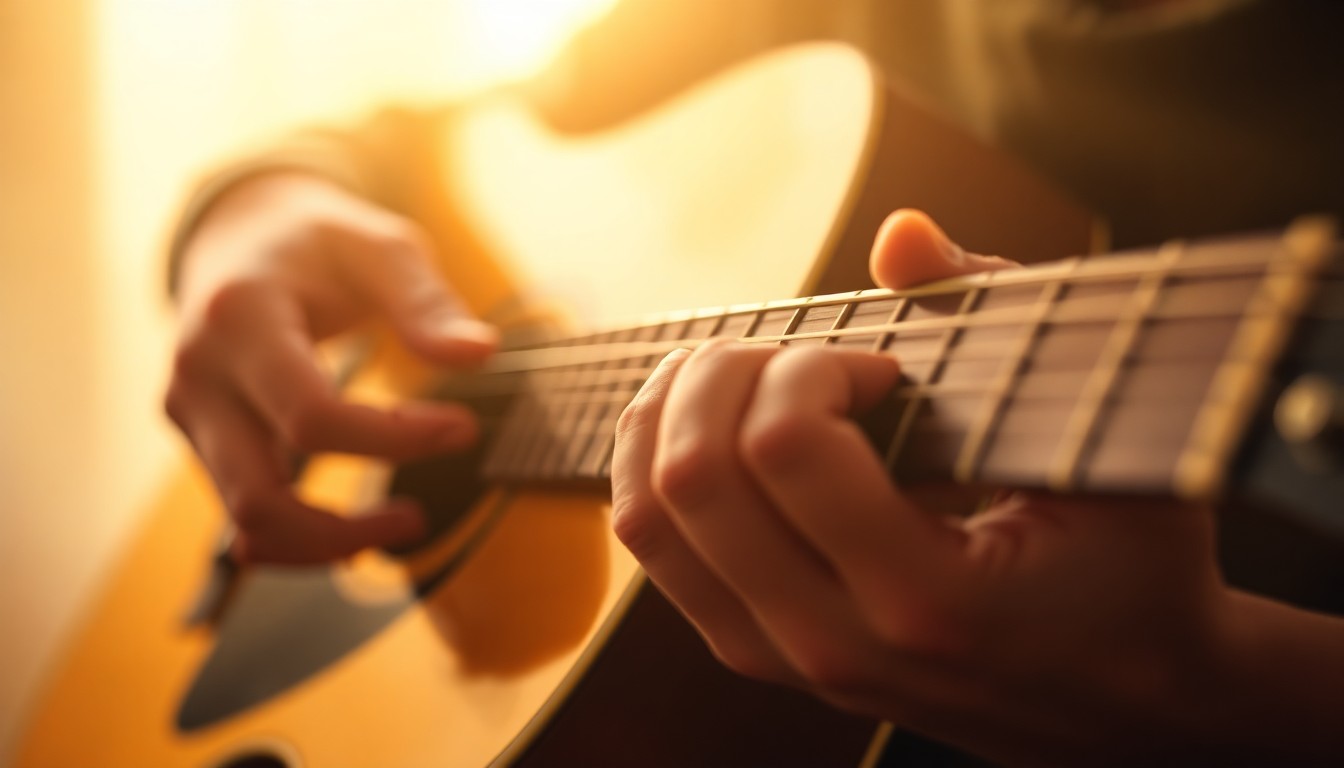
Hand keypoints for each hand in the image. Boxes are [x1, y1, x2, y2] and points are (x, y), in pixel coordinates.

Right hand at [166, 172, 496, 563]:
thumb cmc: (320, 241)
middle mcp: (198, 376)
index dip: (394, 440)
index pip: (311, 417)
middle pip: (259, 499)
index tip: (462, 427)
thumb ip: (426, 302)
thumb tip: (478, 353)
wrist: (241, 234)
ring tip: (400, 522)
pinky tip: (355, 524)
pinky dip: (301, 533)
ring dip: (324, 544)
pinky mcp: (203, 440)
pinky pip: (246, 510)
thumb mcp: (379, 247)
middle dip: (344, 530)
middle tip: (419, 516)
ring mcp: (191, 414)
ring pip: (247, 523)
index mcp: (240, 318)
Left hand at [611, 210, 1235, 763]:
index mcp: (928, 600)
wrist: (1124, 709)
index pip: (785, 447)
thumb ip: (1006, 326)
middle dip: (723, 374)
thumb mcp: (1108, 446)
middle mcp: (833, 643)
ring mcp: (781, 658)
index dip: (815, 367)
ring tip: (737, 372)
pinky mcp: (755, 653)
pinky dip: (656, 463)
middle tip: (796, 357)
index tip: (879, 369)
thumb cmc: (1130, 572)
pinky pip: (656, 547)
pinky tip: (707, 419)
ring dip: (671, 413)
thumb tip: (900, 233)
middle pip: (693, 477)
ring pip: (649, 516)